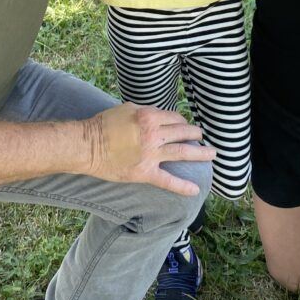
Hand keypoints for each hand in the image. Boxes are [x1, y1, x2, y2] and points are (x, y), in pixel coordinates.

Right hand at [85, 103, 215, 196]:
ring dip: (200, 153)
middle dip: (196, 134)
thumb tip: (159, 116)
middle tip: (202, 136)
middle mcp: (154, 134)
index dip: (182, 121)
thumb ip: (146, 112)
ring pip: (182, 152)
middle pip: (183, 132)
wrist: (87, 145)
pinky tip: (195, 190)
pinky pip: (168, 181)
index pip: (175, 118)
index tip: (184, 126)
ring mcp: (151, 154)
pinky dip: (183, 186)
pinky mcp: (145, 172)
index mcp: (150, 117)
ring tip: (211, 154)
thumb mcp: (128, 108)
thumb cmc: (104, 125)